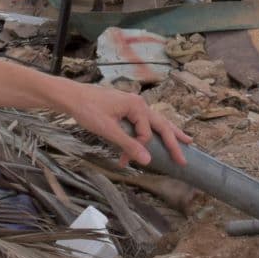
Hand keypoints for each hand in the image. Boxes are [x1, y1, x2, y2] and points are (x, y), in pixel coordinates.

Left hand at [57, 79, 191, 167]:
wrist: (72, 97)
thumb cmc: (88, 110)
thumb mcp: (108, 130)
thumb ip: (128, 145)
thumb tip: (148, 160)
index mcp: (137, 106)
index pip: (147, 133)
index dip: (139, 148)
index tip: (124, 159)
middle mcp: (139, 104)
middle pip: (162, 125)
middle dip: (174, 142)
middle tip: (184, 158)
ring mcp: (134, 105)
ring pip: (156, 122)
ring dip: (168, 134)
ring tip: (186, 141)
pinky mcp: (126, 108)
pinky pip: (145, 121)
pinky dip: (153, 131)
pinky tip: (157, 135)